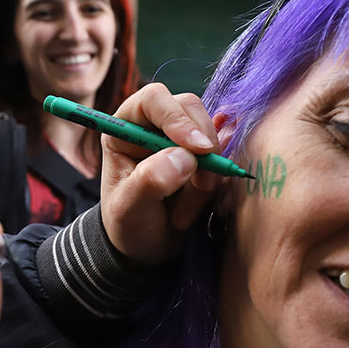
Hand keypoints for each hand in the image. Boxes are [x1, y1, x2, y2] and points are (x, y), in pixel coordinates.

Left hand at [100, 83, 221, 265]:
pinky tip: (194, 209)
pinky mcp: (203, 157)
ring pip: (212, 137)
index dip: (178, 118)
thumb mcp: (129, 208)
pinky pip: (222, 160)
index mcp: (126, 126)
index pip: (154, 99)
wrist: (144, 248)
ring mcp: (182, 140)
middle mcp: (154, 125)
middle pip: (191, 109)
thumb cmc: (127, 224)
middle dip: (202, 147)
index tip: (199, 149)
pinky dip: (216, 184)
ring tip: (184, 211)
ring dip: (208, 174)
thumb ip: (151, 180)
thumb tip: (184, 158)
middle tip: (200, 186)